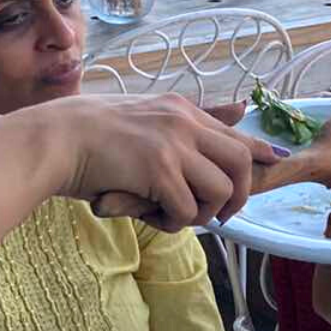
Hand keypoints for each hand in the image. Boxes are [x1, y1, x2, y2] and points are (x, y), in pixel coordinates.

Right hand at [16, 94, 278, 231]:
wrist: (55, 140)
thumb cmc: (90, 134)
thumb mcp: (145, 118)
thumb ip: (187, 120)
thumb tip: (238, 108)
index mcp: (180, 109)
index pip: (235, 131)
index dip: (258, 151)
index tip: (274, 162)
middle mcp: (183, 122)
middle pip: (241, 161)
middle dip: (237, 195)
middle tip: (220, 216)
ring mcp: (173, 145)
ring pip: (219, 190)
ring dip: (201, 212)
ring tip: (172, 214)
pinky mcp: (159, 171)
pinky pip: (187, 209)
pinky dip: (173, 222)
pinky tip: (148, 215)